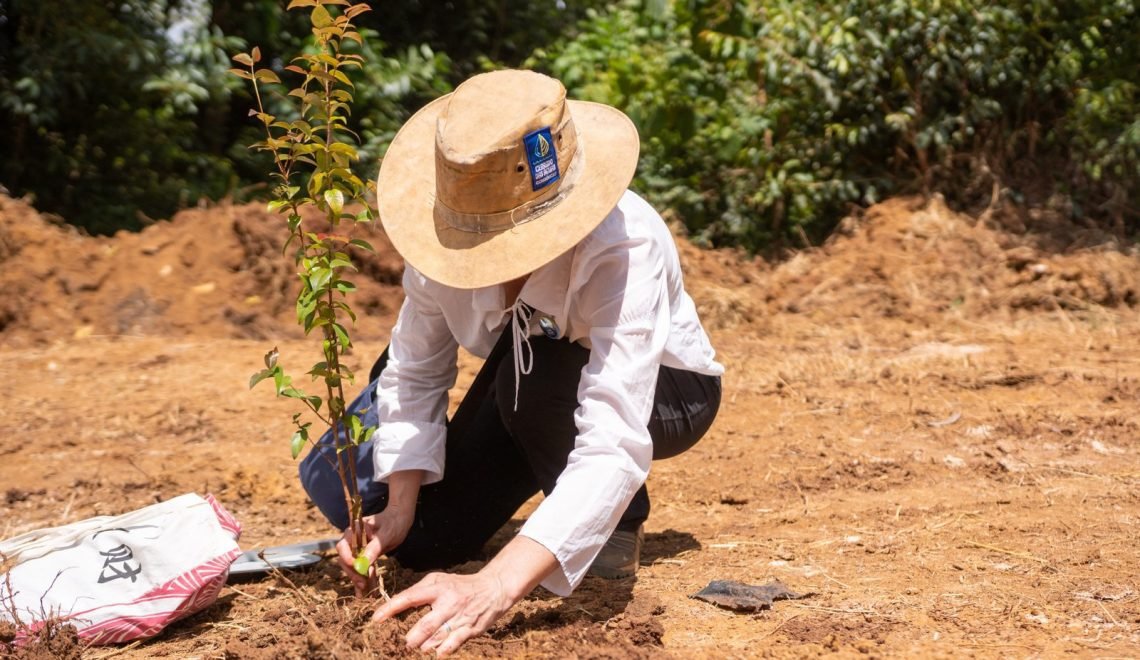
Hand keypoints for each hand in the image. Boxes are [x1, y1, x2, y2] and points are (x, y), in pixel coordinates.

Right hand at [336, 504, 413, 595]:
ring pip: (353, 567)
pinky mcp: (365, 556)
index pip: (343, 546)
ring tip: (365, 593)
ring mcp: (358, 549)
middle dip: (353, 573)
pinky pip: (362, 569)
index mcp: (354, 531)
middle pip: (346, 560)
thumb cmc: (393, 522)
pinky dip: (365, 579)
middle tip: (362, 584)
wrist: (399, 520)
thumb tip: (364, 562)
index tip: (355, 567)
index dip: (346, 558)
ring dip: (358, 580)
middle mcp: (353, 540)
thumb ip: (374, 547)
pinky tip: (367, 591)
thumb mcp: (386, 534)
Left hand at [370, 535, 558, 655]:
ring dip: (423, 648)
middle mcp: (448, 602)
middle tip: (403, 643)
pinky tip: (435, 653)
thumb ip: (419, 591)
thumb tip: (397, 605)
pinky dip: (441, 652)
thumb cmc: (460, 585)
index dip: (391, 609)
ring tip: (417, 649)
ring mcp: (460, 617)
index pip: (409, 597)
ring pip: (437, 639)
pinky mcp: (470, 629)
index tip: (376, 619)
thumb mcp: (439, 580)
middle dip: (411, 639)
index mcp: (438, 587)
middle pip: (424, 626)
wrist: (493, 588)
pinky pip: (452, 645)